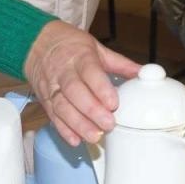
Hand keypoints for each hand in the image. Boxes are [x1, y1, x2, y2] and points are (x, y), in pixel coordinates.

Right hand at [24, 21, 140, 146]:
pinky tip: (75, 140)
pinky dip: (63, 129)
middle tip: (108, 124)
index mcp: (80, 56)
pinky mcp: (44, 99)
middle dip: (91, 110)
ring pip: (62, 107)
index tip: (113, 103)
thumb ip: (121, 63)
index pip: (89, 72)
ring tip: (94, 136)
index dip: (100, 88)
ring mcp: (52, 87)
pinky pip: (52, 116)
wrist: (37, 43)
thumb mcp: (97, 48)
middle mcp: (63, 72)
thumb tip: (147, 73)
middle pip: (75, 92)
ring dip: (78, 124)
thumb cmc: (70, 45)